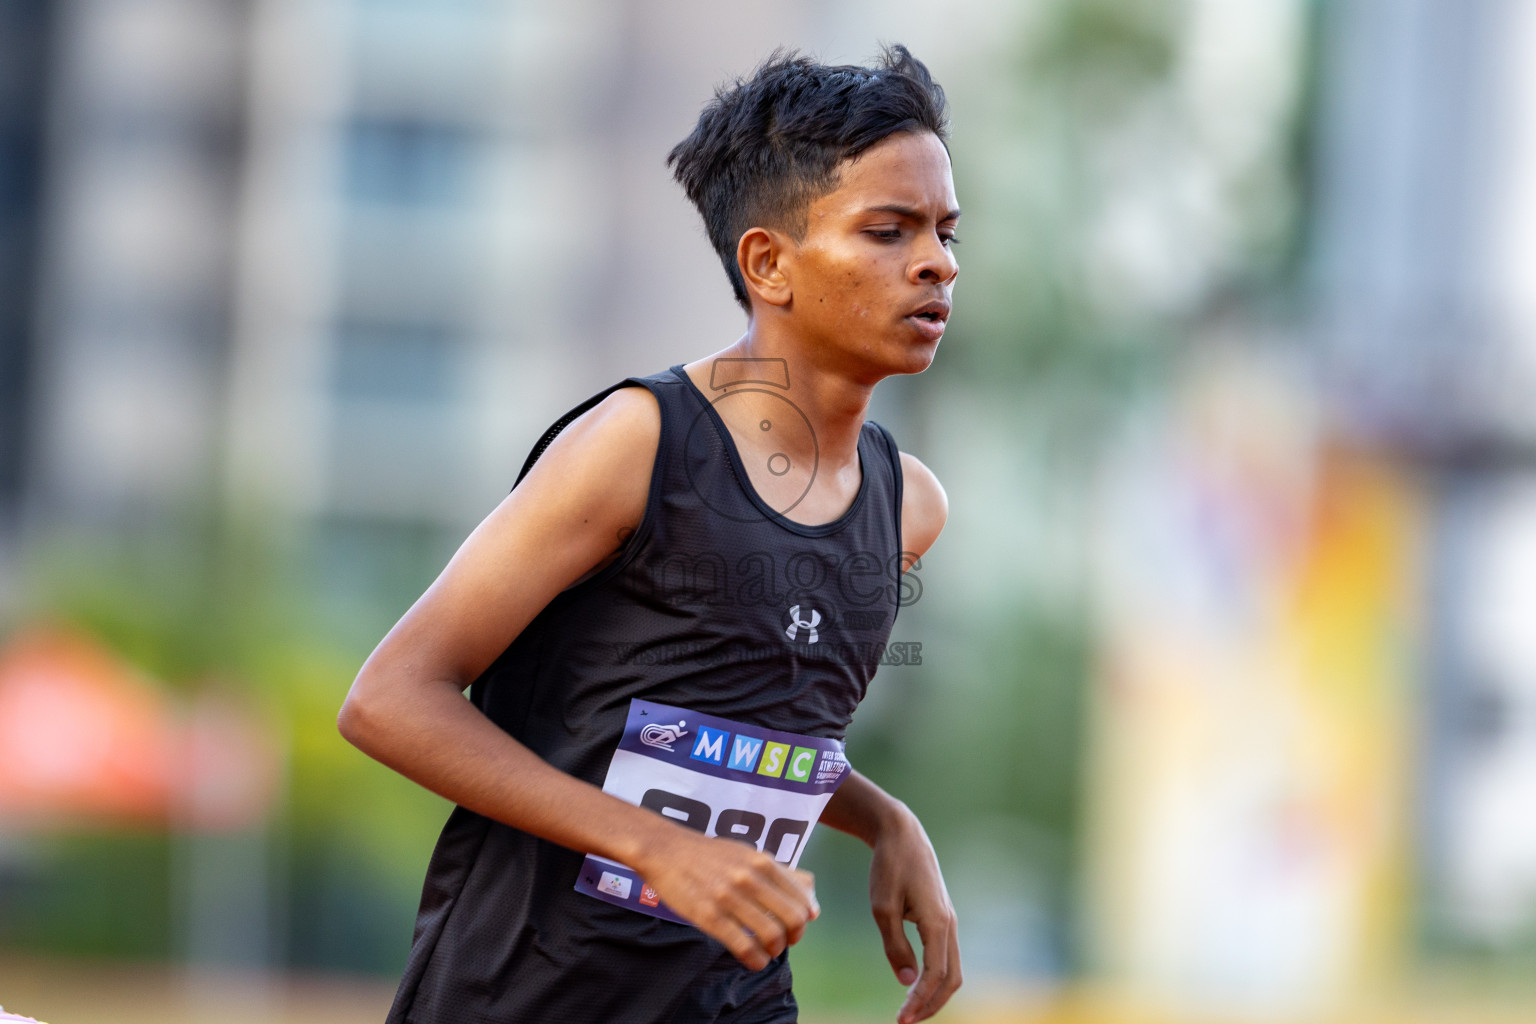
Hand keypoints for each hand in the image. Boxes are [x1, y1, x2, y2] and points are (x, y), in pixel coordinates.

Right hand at [634, 825, 819, 970]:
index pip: (802, 899)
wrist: (666, 850)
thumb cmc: (710, 855)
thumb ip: (779, 873)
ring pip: (772, 935)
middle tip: (784, 942)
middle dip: (794, 937)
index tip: (795, 927)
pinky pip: (744, 947)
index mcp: (763, 862)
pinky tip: (754, 961)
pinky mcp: (709, 916)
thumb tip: (812, 898)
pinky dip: (756, 960)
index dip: (805, 919)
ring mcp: (729, 898)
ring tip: (767, 951)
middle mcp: (750, 878)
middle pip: (793, 919)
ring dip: (774, 950)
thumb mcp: (748, 853)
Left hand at [869, 808, 960, 1022]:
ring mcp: (949, 921)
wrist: (902, 834)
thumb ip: (896, 946)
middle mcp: (950, 925)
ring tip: (911, 1010)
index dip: (919, 1001)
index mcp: (937, 923)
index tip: (900, 1018)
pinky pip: (947, 957)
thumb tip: (908, 982)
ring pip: (953, 970)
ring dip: (935, 994)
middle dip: (931, 1005)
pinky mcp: (942, 918)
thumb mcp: (882, 908)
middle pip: (951, 979)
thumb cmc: (889, 868)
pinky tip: (917, 985)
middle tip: (905, 1021)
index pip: (934, 975)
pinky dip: (936, 978)